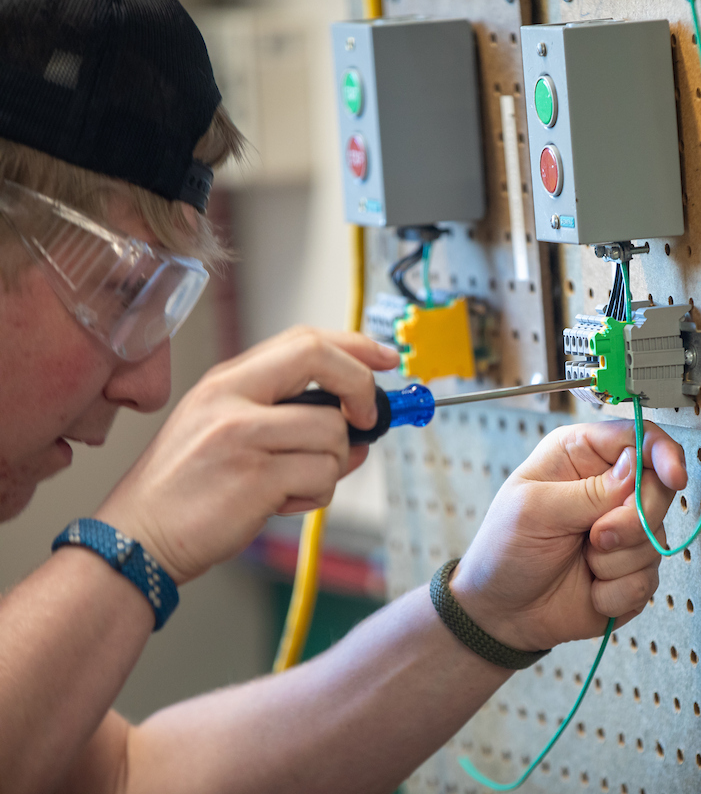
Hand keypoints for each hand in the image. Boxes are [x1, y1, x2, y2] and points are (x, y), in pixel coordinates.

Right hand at [94, 327, 398, 583]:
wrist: (138, 538)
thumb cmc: (185, 490)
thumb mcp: (229, 435)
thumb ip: (292, 421)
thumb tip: (361, 430)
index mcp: (227, 380)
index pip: (304, 339)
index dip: (355, 345)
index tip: (385, 358)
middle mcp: (232, 398)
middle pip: (322, 360)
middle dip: (361, 390)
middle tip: (367, 420)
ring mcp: (242, 435)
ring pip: (334, 433)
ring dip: (331, 466)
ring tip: (291, 484)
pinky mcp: (255, 477)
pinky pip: (323, 476)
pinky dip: (315, 495)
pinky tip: (280, 503)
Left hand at [450, 420, 687, 651]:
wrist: (501, 614)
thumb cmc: (504, 550)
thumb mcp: (534, 510)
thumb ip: (587, 491)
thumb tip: (634, 468)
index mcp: (580, 456)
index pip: (638, 438)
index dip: (662, 453)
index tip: (674, 477)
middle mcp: (608, 489)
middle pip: (659, 489)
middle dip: (633, 521)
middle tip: (597, 537)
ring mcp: (624, 531)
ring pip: (656, 538)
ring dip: (616, 561)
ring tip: (584, 562)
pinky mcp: (631, 570)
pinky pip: (648, 579)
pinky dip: (615, 591)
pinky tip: (591, 589)